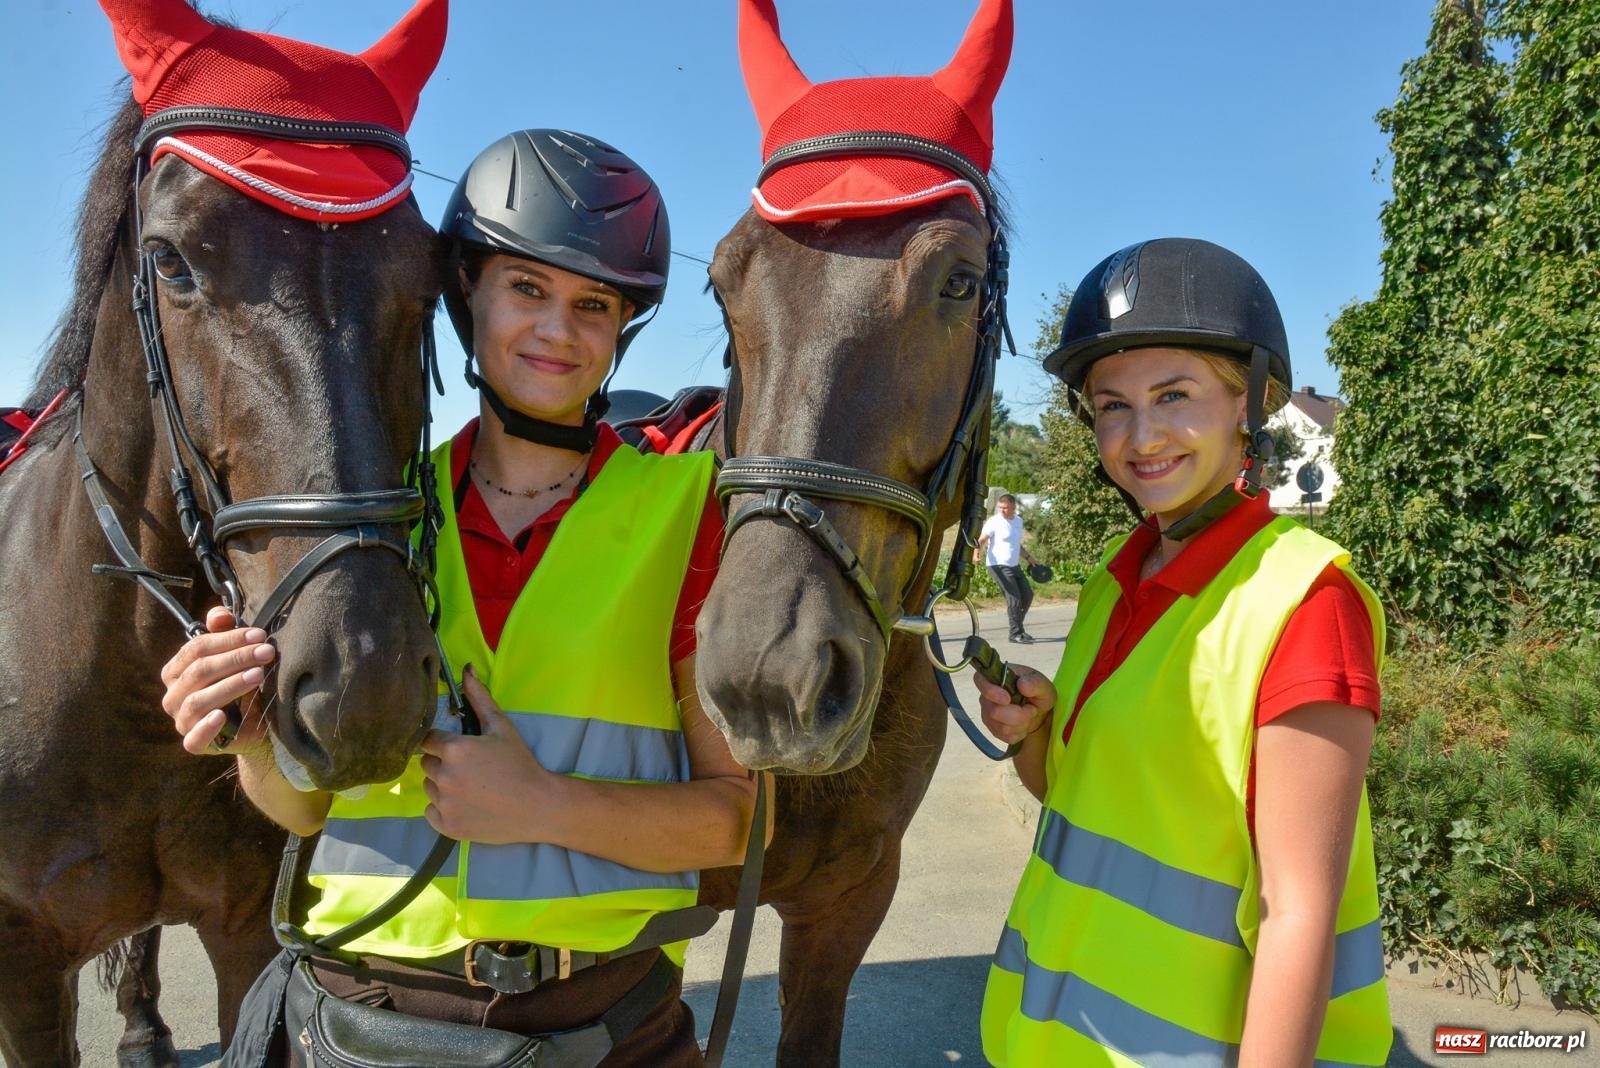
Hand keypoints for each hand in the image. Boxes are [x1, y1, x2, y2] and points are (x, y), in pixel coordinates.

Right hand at [159, 606, 273, 754]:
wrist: (256, 726)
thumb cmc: (242, 686)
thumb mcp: (237, 658)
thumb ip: (225, 634)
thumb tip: (219, 615)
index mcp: (177, 670)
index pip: (196, 648)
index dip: (229, 639)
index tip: (260, 635)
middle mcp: (173, 694)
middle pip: (199, 671)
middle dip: (236, 659)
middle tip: (266, 652)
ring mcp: (181, 720)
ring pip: (197, 701)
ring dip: (229, 686)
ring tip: (258, 675)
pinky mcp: (193, 743)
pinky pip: (193, 738)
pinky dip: (205, 727)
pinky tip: (222, 716)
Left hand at [419, 669, 557, 842]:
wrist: (538, 806)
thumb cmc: (520, 763)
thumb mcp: (501, 727)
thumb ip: (479, 698)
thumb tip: (466, 669)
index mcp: (454, 749)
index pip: (428, 739)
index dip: (443, 742)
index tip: (461, 749)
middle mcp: (443, 776)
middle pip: (427, 763)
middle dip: (443, 763)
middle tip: (470, 769)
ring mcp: (443, 803)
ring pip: (428, 787)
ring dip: (442, 785)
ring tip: (471, 787)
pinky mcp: (446, 826)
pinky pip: (431, 812)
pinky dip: (443, 809)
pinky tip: (467, 805)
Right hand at [976, 665, 1055, 745]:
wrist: (1040, 711)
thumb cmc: (1038, 693)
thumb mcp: (1043, 685)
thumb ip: (1035, 683)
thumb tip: (1022, 684)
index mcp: (996, 678)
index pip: (980, 681)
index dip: (990, 691)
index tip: (1007, 699)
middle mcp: (986, 696)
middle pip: (994, 711)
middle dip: (1019, 714)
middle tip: (1032, 709)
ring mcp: (988, 714)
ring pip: (1002, 727)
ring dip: (1022, 724)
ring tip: (1029, 714)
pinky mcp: (993, 729)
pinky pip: (1005, 737)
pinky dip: (1020, 733)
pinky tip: (1024, 724)